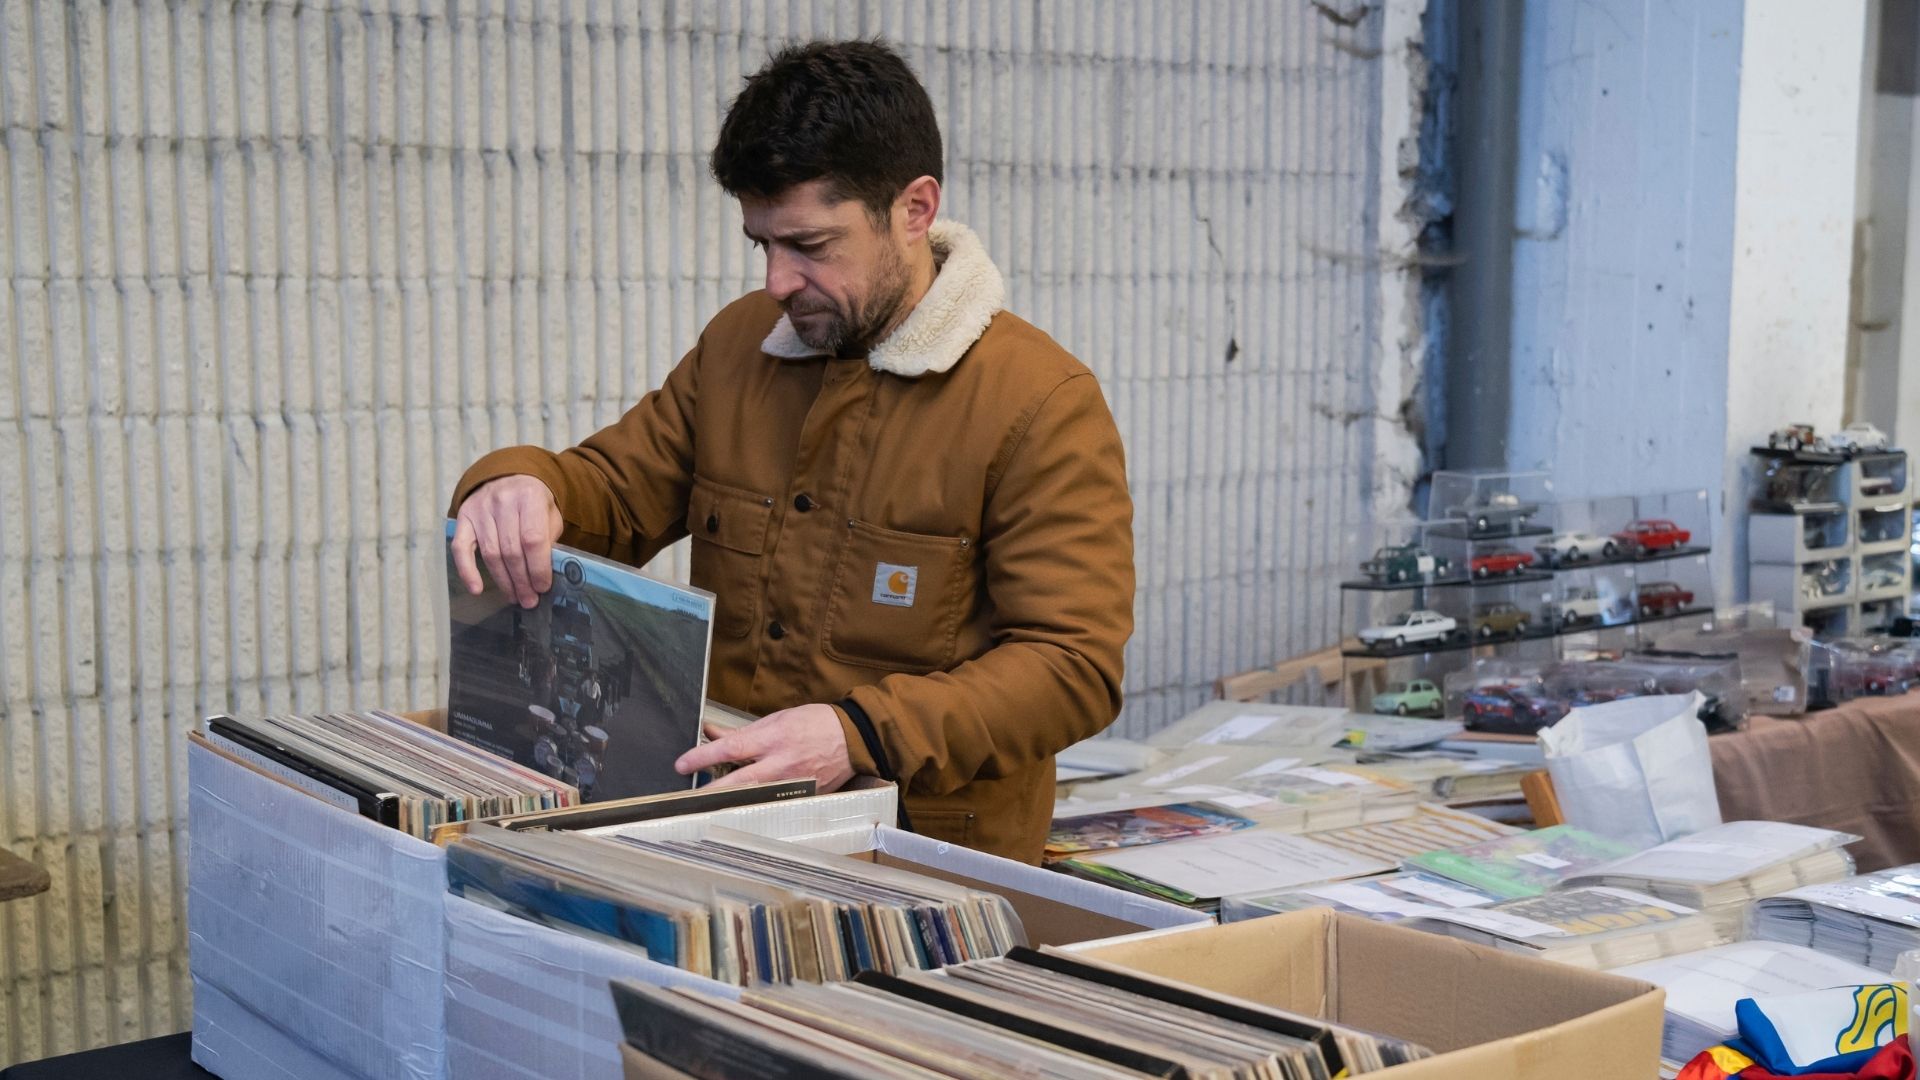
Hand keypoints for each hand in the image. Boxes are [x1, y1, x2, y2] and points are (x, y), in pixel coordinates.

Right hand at [450, 475, 564, 607]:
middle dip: (522, 580)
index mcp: (529, 496)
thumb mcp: (549, 513)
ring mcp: (480, 508)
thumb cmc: (533, 501)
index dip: (538, 568)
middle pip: (511, 550)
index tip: (543, 586)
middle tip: (529, 599)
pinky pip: (461, 548)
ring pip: (491, 553)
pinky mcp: (463, 517)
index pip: (533, 540)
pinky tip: (477, 589)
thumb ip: (549, 539)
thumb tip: (545, 574)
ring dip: (503, 581)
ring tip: (514, 597)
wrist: (508, 476)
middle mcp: (503, 500)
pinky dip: (467, 571)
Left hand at [674, 704, 854, 791]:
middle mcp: (781, 764)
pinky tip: (741, 810)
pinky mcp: (802, 797)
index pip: (731, 748)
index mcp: (773, 739)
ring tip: (708, 806)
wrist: (854, 738)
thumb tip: (711, 732)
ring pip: (753, 798)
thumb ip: (743, 732)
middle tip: (688, 799)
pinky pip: (773, 803)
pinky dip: (755, 806)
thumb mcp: (777, 720)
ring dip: (729, 802)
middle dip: (711, 791)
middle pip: (738, 782)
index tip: (682, 765)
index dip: (703, 756)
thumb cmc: (814, 723)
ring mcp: (792, 784)